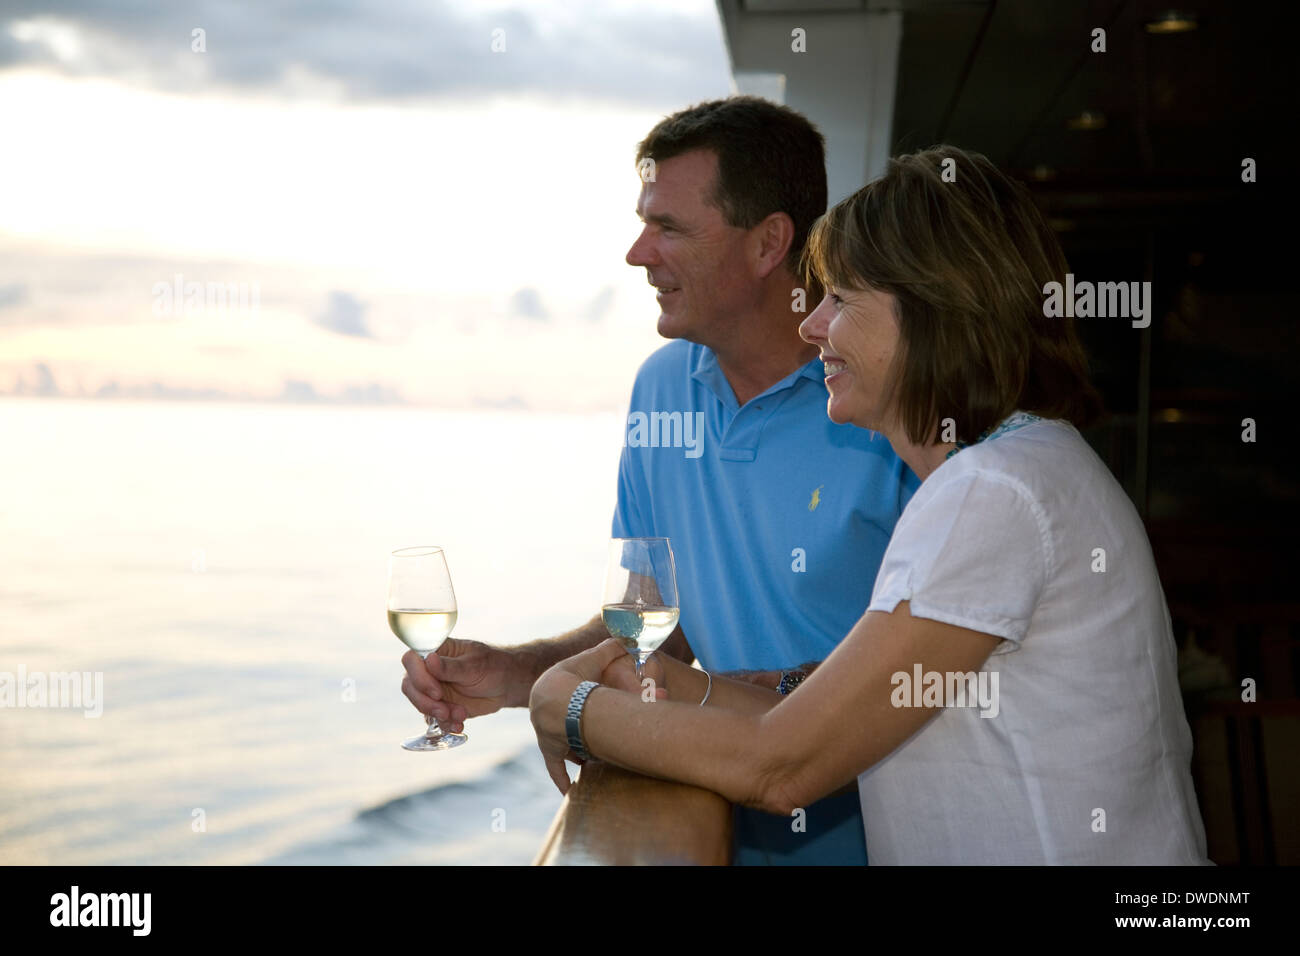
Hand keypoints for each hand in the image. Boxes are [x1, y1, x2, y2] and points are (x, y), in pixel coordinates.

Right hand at [401, 637, 514, 732]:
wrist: (506, 684)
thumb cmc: (492, 666)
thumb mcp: (475, 664)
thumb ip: (451, 666)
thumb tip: (429, 659)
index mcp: (435, 651)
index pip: (411, 660)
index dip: (418, 677)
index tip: (437, 692)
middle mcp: (429, 670)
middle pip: (410, 686)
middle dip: (425, 702)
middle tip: (444, 711)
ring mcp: (433, 689)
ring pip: (421, 704)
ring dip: (438, 715)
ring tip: (460, 716)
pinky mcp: (441, 706)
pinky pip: (434, 719)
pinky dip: (445, 725)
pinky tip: (459, 726)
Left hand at [530, 638, 658, 793]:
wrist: (560, 699)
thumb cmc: (577, 677)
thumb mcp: (596, 658)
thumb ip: (612, 647)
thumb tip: (628, 638)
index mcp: (552, 691)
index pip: (567, 697)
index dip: (580, 701)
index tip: (590, 706)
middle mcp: (546, 714)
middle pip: (565, 723)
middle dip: (577, 729)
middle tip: (593, 734)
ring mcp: (547, 733)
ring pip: (563, 745)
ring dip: (573, 752)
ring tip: (588, 760)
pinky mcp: (549, 751)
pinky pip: (555, 768)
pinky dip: (562, 779)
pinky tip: (568, 791)